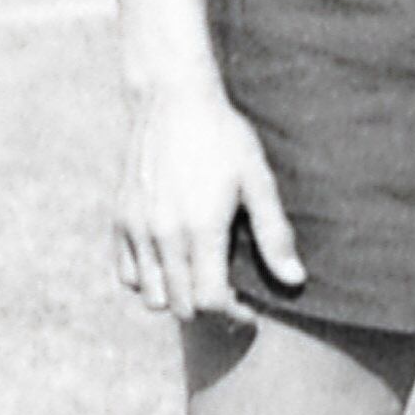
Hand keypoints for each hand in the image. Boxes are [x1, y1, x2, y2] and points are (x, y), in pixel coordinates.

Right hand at [113, 84, 300, 321]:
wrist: (172, 100)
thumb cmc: (224, 138)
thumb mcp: (258, 181)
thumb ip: (274, 234)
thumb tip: (295, 280)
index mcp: (199, 229)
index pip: (210, 301)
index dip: (234, 314)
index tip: (251, 310)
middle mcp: (161, 235)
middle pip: (180, 305)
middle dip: (209, 310)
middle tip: (232, 298)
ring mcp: (135, 228)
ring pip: (149, 295)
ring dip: (177, 298)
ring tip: (202, 281)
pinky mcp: (119, 218)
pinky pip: (126, 273)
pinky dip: (148, 281)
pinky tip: (173, 266)